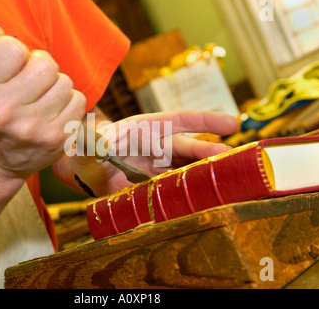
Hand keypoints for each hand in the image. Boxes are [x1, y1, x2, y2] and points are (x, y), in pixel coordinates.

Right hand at [0, 26, 85, 178]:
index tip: (9, 68)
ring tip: (39, 99)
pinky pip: (78, 101)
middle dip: (38, 67)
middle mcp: (3, 111)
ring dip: (54, 86)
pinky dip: (68, 102)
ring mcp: (33, 128)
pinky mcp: (57, 138)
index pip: (13, 47)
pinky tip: (51, 112)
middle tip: (28, 83)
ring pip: (64, 81)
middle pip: (45, 63)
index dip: (14, 53)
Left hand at [54, 110, 237, 195]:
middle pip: (187, 148)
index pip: (179, 120)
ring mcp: (158, 166)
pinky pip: (177, 187)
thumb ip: (94, 145)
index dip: (205, 121)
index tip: (231, 123)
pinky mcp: (155, 185)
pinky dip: (190, 192)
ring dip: (204, 174)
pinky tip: (205, 198)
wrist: (84, 171)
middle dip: (209, 153)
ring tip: (227, 181)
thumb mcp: (89, 146)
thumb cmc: (88, 150)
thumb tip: (94, 144)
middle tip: (233, 160)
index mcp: (145, 128)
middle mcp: (157, 145)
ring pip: (187, 168)